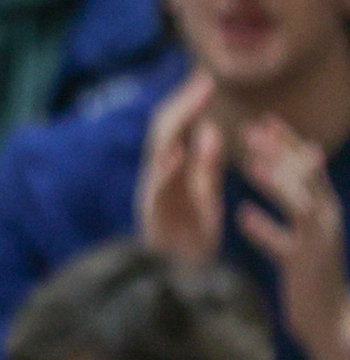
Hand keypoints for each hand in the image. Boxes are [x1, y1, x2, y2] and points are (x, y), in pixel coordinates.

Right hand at [136, 71, 226, 262]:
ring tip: (196, 101)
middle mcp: (155, 180)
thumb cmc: (192, 242)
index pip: (173, 127)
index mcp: (168, 172)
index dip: (188, 100)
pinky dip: (164, 173)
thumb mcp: (205, 199)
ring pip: (157, 155)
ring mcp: (151, 199)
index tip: (206, 75)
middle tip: (206, 79)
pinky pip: (155, 194)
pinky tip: (176, 153)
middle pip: (162, 132)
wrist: (178, 284)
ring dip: (177, 127)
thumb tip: (210, 131)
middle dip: (184, 104)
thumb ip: (205, 168)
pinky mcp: (151, 221)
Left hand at [235, 114, 349, 359]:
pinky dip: (264, 229)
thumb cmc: (308, 281)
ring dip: (276, 181)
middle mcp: (326, 220)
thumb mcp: (297, 242)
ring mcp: (317, 242)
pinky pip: (283, 244)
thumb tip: (253, 202)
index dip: (287, 143)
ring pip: (299, 203)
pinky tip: (242, 215)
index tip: (265, 120)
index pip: (307, 168)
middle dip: (282, 150)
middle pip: (306, 176)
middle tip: (254, 128)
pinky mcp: (303, 267)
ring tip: (249, 163)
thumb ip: (281, 220)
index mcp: (323, 211)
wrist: (328, 322)